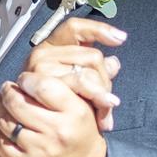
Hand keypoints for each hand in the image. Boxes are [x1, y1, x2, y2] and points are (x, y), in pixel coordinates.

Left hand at [0, 72, 108, 156]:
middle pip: (17, 102)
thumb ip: (66, 85)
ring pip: (4, 120)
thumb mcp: (84, 106)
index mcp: (76, 113)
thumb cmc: (80, 134)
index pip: (42, 85)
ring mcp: (40, 151)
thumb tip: (37, 71)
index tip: (24, 80)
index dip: (27, 79)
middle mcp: (58, 132)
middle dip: (7, 91)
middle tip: (7, 89)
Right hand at [27, 18, 125, 132]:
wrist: (35, 128)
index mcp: (52, 45)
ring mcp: (39, 72)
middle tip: (108, 101)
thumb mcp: (80, 83)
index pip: (75, 28)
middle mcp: (42, 54)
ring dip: (100, 96)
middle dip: (105, 80)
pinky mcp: (40, 90)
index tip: (121, 38)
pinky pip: (79, 90)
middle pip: (91, 56)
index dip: (98, 30)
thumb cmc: (56, 103)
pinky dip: (97, 103)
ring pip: (87, 75)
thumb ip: (96, 71)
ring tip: (104, 115)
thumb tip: (114, 63)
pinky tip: (105, 120)